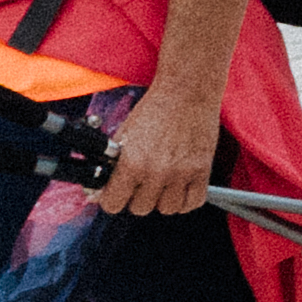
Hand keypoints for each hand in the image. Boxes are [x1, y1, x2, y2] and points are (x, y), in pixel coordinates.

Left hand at [96, 77, 220, 219]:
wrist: (187, 92)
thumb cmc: (156, 108)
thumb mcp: (124, 135)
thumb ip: (112, 165)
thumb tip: (99, 191)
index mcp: (132, 163)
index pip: (113, 204)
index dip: (111, 199)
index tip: (115, 193)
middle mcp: (157, 172)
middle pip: (140, 208)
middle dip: (137, 197)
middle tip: (140, 182)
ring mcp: (181, 174)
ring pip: (167, 209)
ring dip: (162, 199)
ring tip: (161, 183)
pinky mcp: (202, 171)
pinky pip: (192, 203)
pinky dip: (185, 200)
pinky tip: (179, 187)